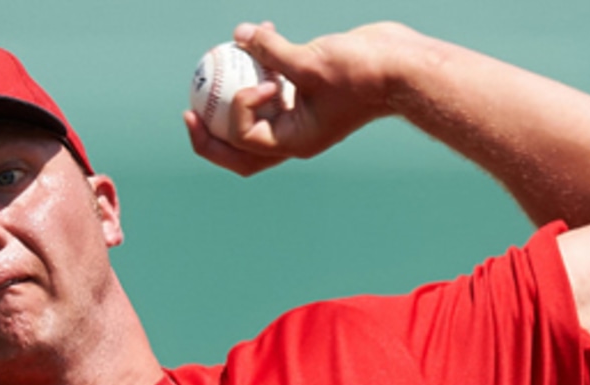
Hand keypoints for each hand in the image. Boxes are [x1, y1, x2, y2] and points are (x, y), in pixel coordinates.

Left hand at [183, 21, 422, 175]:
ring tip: (223, 56)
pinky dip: (261, 63)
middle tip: (188, 113)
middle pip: (240, 148)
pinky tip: (258, 32)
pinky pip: (274, 82)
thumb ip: (270, 50)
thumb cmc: (361, 73)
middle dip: (212, 133)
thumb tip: (239, 34)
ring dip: (236, 88)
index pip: (246, 138)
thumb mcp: (310, 62)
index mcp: (295, 141)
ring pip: (255, 112)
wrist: (401, 65)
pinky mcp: (308, 89)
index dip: (238, 110)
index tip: (257, 81)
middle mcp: (295, 134)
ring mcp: (301, 114)